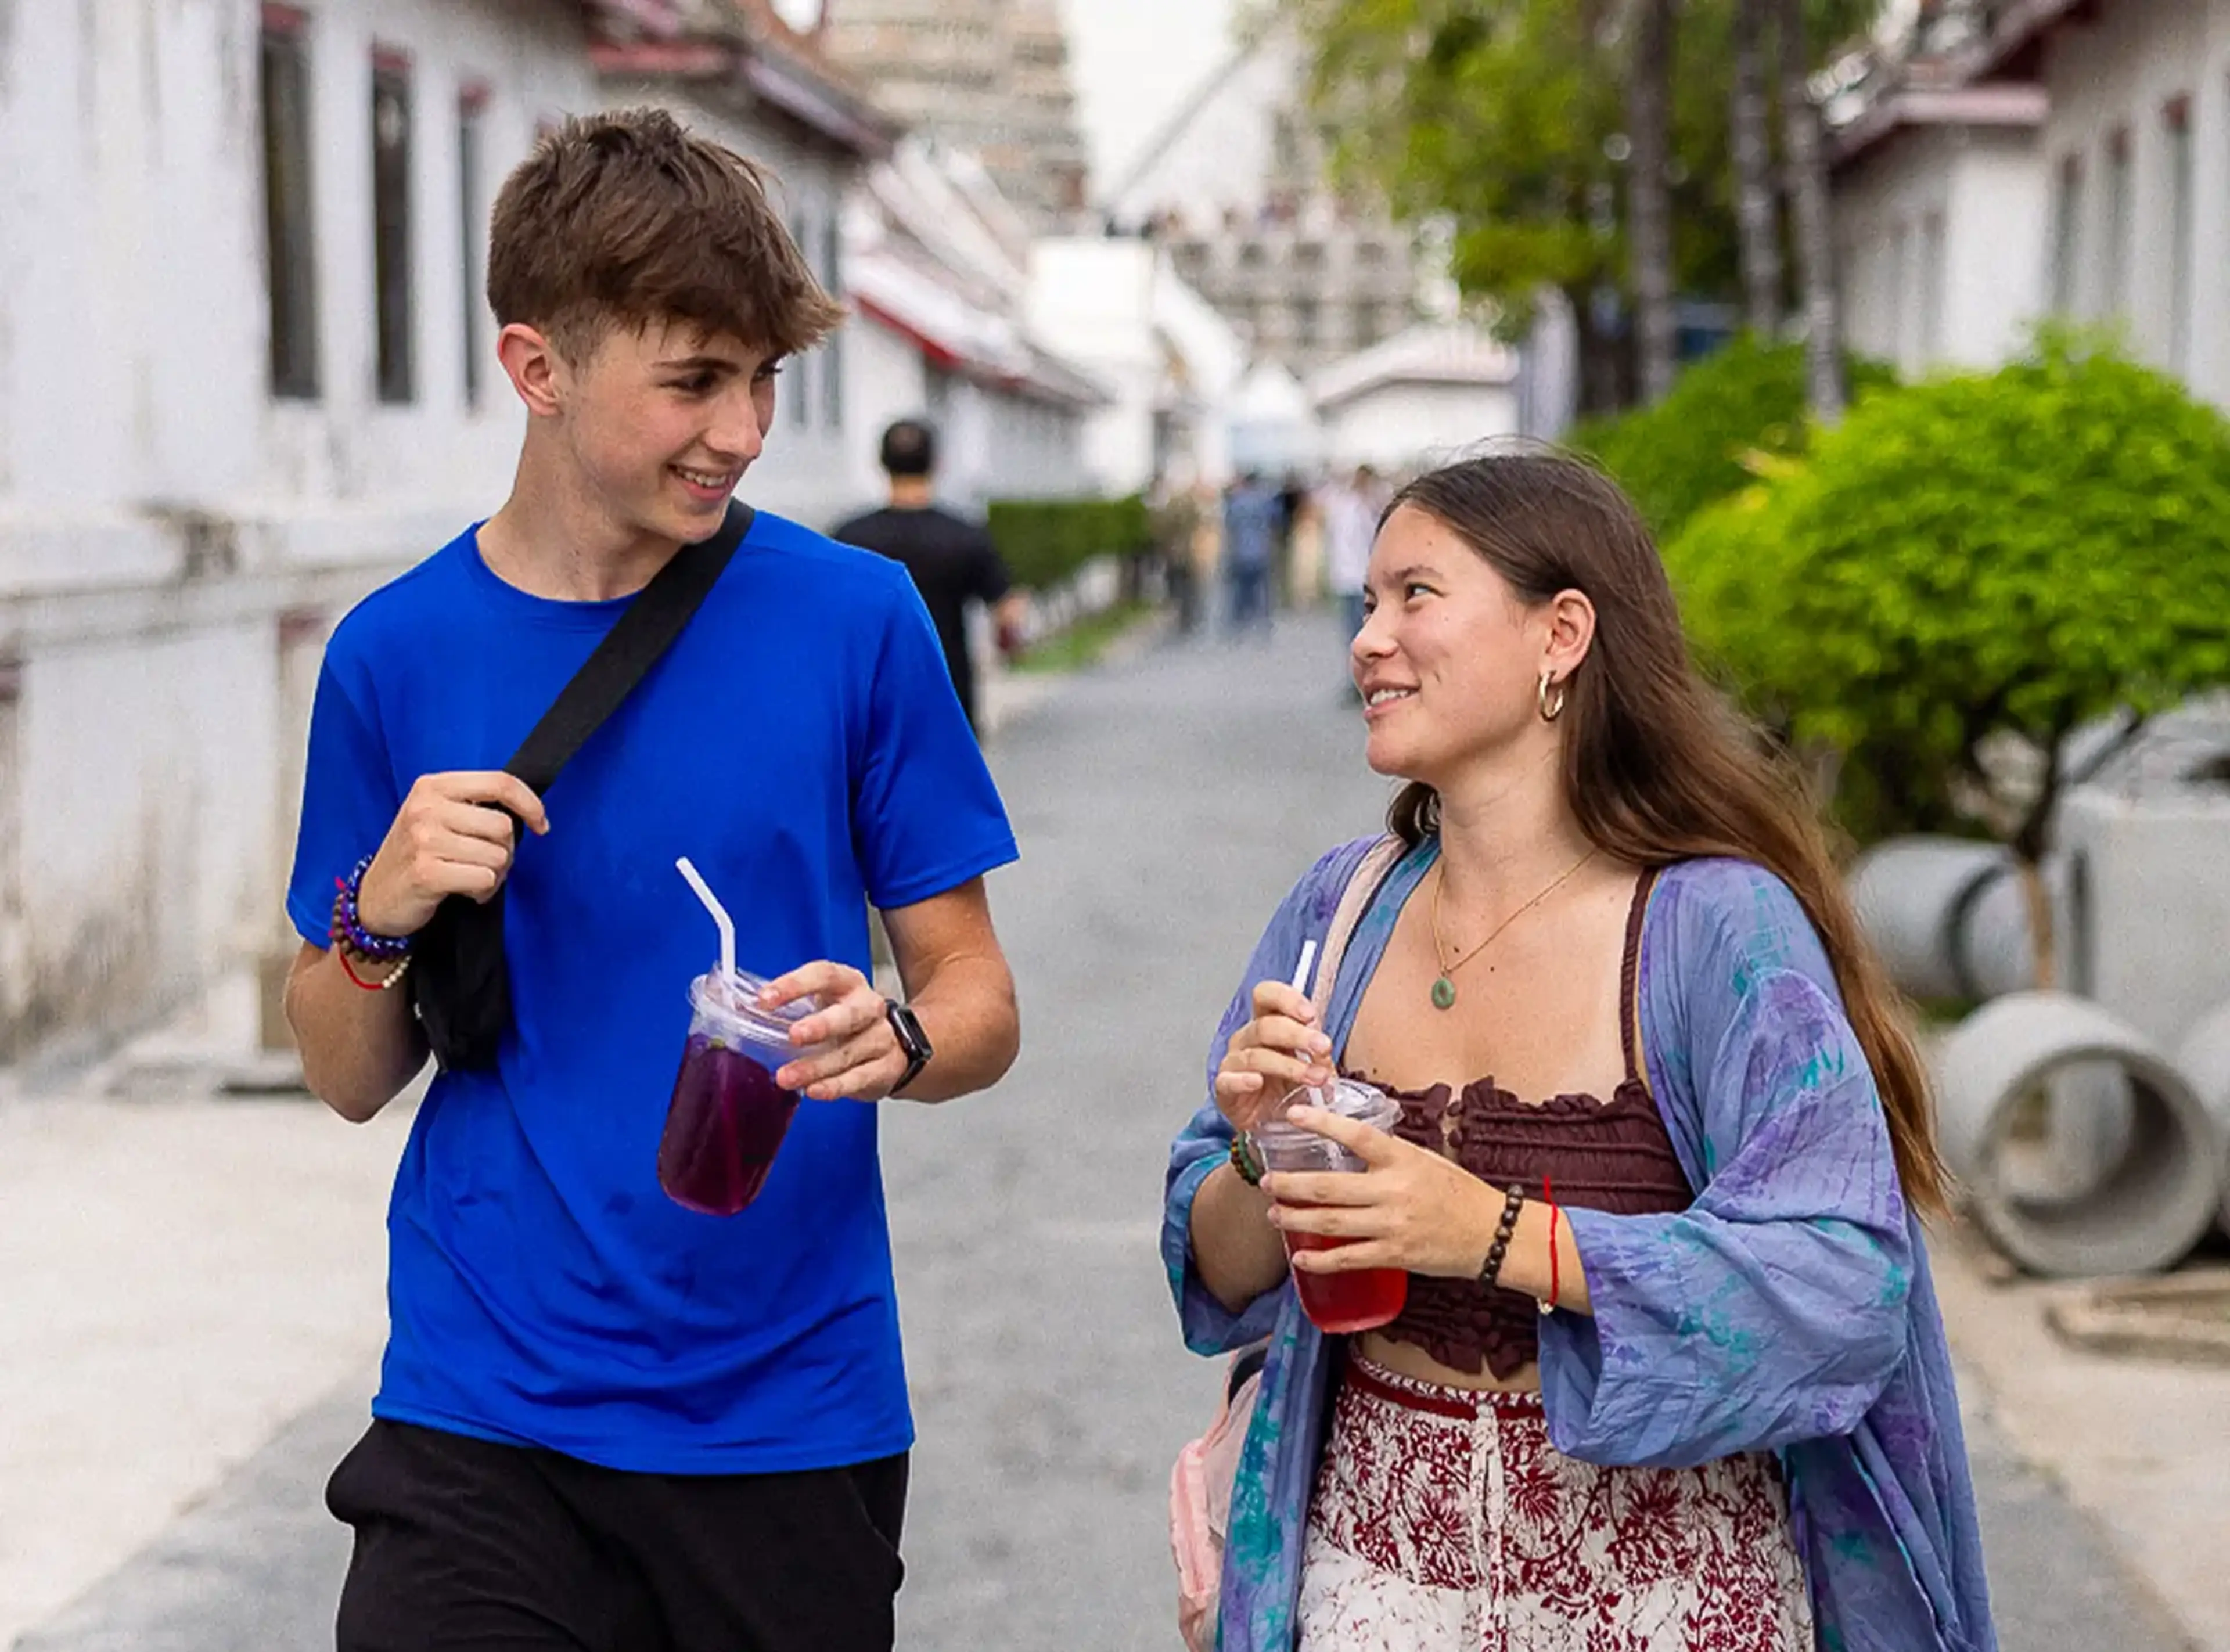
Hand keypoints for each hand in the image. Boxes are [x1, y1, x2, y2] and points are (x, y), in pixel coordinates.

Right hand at [357, 772, 550, 937]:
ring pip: (498, 856)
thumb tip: (528, 814)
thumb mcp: (436, 817)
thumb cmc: (415, 856)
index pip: (499, 782)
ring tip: (469, 878)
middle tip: (485, 864)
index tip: (541, 824)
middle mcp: (427, 808)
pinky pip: (484, 879)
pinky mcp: (427, 872)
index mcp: (433, 786)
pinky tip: (464, 892)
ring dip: (494, 875)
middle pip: (504, 826)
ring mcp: (425, 839)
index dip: (530, 804)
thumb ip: (473, 807)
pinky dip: (483, 891)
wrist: (374, 898)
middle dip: (506, 852)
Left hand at [758, 962, 907, 1101]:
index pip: (823, 975)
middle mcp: (868, 1007)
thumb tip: (729, 1002)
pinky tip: (814, 1090)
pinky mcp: (883, 1069)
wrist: (892, 1047)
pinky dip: (834, 1087)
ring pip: (848, 1052)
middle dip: (821, 1025)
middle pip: (849, 1014)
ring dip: (815, 1066)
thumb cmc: (845, 1021)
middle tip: (794, 1035)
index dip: (795, 984)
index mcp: (847, 983)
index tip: (765, 999)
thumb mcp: (820, 1004)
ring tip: (786, 1077)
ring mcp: (880, 1039)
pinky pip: (858, 1079)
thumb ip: (783, 1004)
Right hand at [1213, 980, 1333, 1131]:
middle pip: (1265, 1026)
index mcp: (1265, 1023)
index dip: (1286, 999)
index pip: (1266, 995)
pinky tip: (1257, 1082)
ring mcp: (1233, 1063)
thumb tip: (1325, 1050)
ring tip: (1316, 1078)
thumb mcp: (1309, 1064)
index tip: (1311, 1015)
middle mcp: (1246, 1039)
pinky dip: (1242, 1080)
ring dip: (1289, 1066)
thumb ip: (1317, 1053)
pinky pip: (1228, 1081)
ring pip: (1255, 1056)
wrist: (1268, 1120)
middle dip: (1297, 1035)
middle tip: (1323, 1048)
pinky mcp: (1224, 1089)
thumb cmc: (1287, 1085)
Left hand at [1262, 1104, 1503, 1280]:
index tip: (1293, 1116)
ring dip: (1295, 1219)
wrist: (1492, 1234)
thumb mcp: (1427, 1159)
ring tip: (1274, 1214)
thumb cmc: (1458, 1192)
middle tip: (1267, 1181)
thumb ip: (1390, 1153)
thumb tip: (1351, 1140)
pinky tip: (1300, 1259)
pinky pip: (1348, 1258)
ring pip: (1331, 1224)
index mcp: (1402, 1159)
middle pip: (1329, 1187)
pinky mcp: (1395, 1255)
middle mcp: (1393, 1191)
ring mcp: (1392, 1226)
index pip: (1357, 1135)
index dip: (1323, 1124)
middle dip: (1290, 1185)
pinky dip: (1320, 1261)